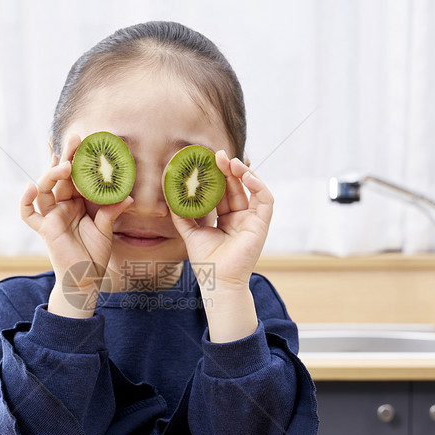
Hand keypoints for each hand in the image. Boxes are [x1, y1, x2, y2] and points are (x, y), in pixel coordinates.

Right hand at [20, 133, 132, 316]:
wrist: (85, 279)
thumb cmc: (94, 254)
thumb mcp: (106, 230)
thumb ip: (112, 213)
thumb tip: (128, 197)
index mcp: (78, 202)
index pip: (77, 175)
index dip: (80, 158)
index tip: (88, 140)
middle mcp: (62, 205)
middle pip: (60, 176)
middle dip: (67, 156)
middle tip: (76, 139)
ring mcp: (52, 216)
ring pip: (44, 189)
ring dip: (51, 175)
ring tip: (64, 166)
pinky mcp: (44, 229)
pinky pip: (29, 214)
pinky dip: (25, 201)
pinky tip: (29, 187)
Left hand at [170, 151, 272, 292]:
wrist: (217, 280)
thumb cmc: (206, 262)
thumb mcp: (189, 233)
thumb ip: (181, 215)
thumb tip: (170, 195)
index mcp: (225, 219)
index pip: (222, 192)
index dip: (216, 176)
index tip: (206, 162)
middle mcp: (239, 217)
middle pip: (235, 187)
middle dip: (227, 169)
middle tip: (216, 155)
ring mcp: (251, 220)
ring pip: (250, 189)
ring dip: (242, 173)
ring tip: (230, 161)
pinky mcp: (261, 224)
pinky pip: (265, 200)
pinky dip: (258, 185)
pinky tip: (246, 175)